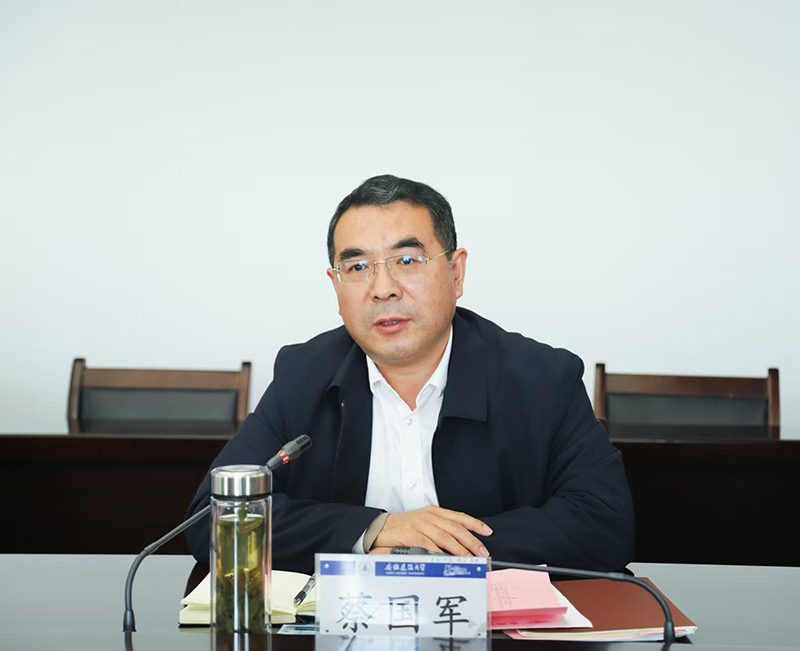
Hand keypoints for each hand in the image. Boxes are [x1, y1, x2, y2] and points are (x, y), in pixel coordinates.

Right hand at [373, 506, 491, 555]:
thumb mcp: (424, 523)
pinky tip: (447, 560)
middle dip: (472, 541)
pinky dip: (439, 553)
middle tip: (482, 551)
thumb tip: (461, 542)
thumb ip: (441, 528)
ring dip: (459, 549)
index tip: (487, 532)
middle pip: (456, 528)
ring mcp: (420, 524)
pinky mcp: (410, 534)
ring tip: (469, 559)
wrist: (380, 527)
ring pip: (445, 537)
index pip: (459, 517)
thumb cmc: (403, 527)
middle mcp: (429, 516)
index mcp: (434, 512)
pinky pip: (429, 544)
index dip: (475, 524)